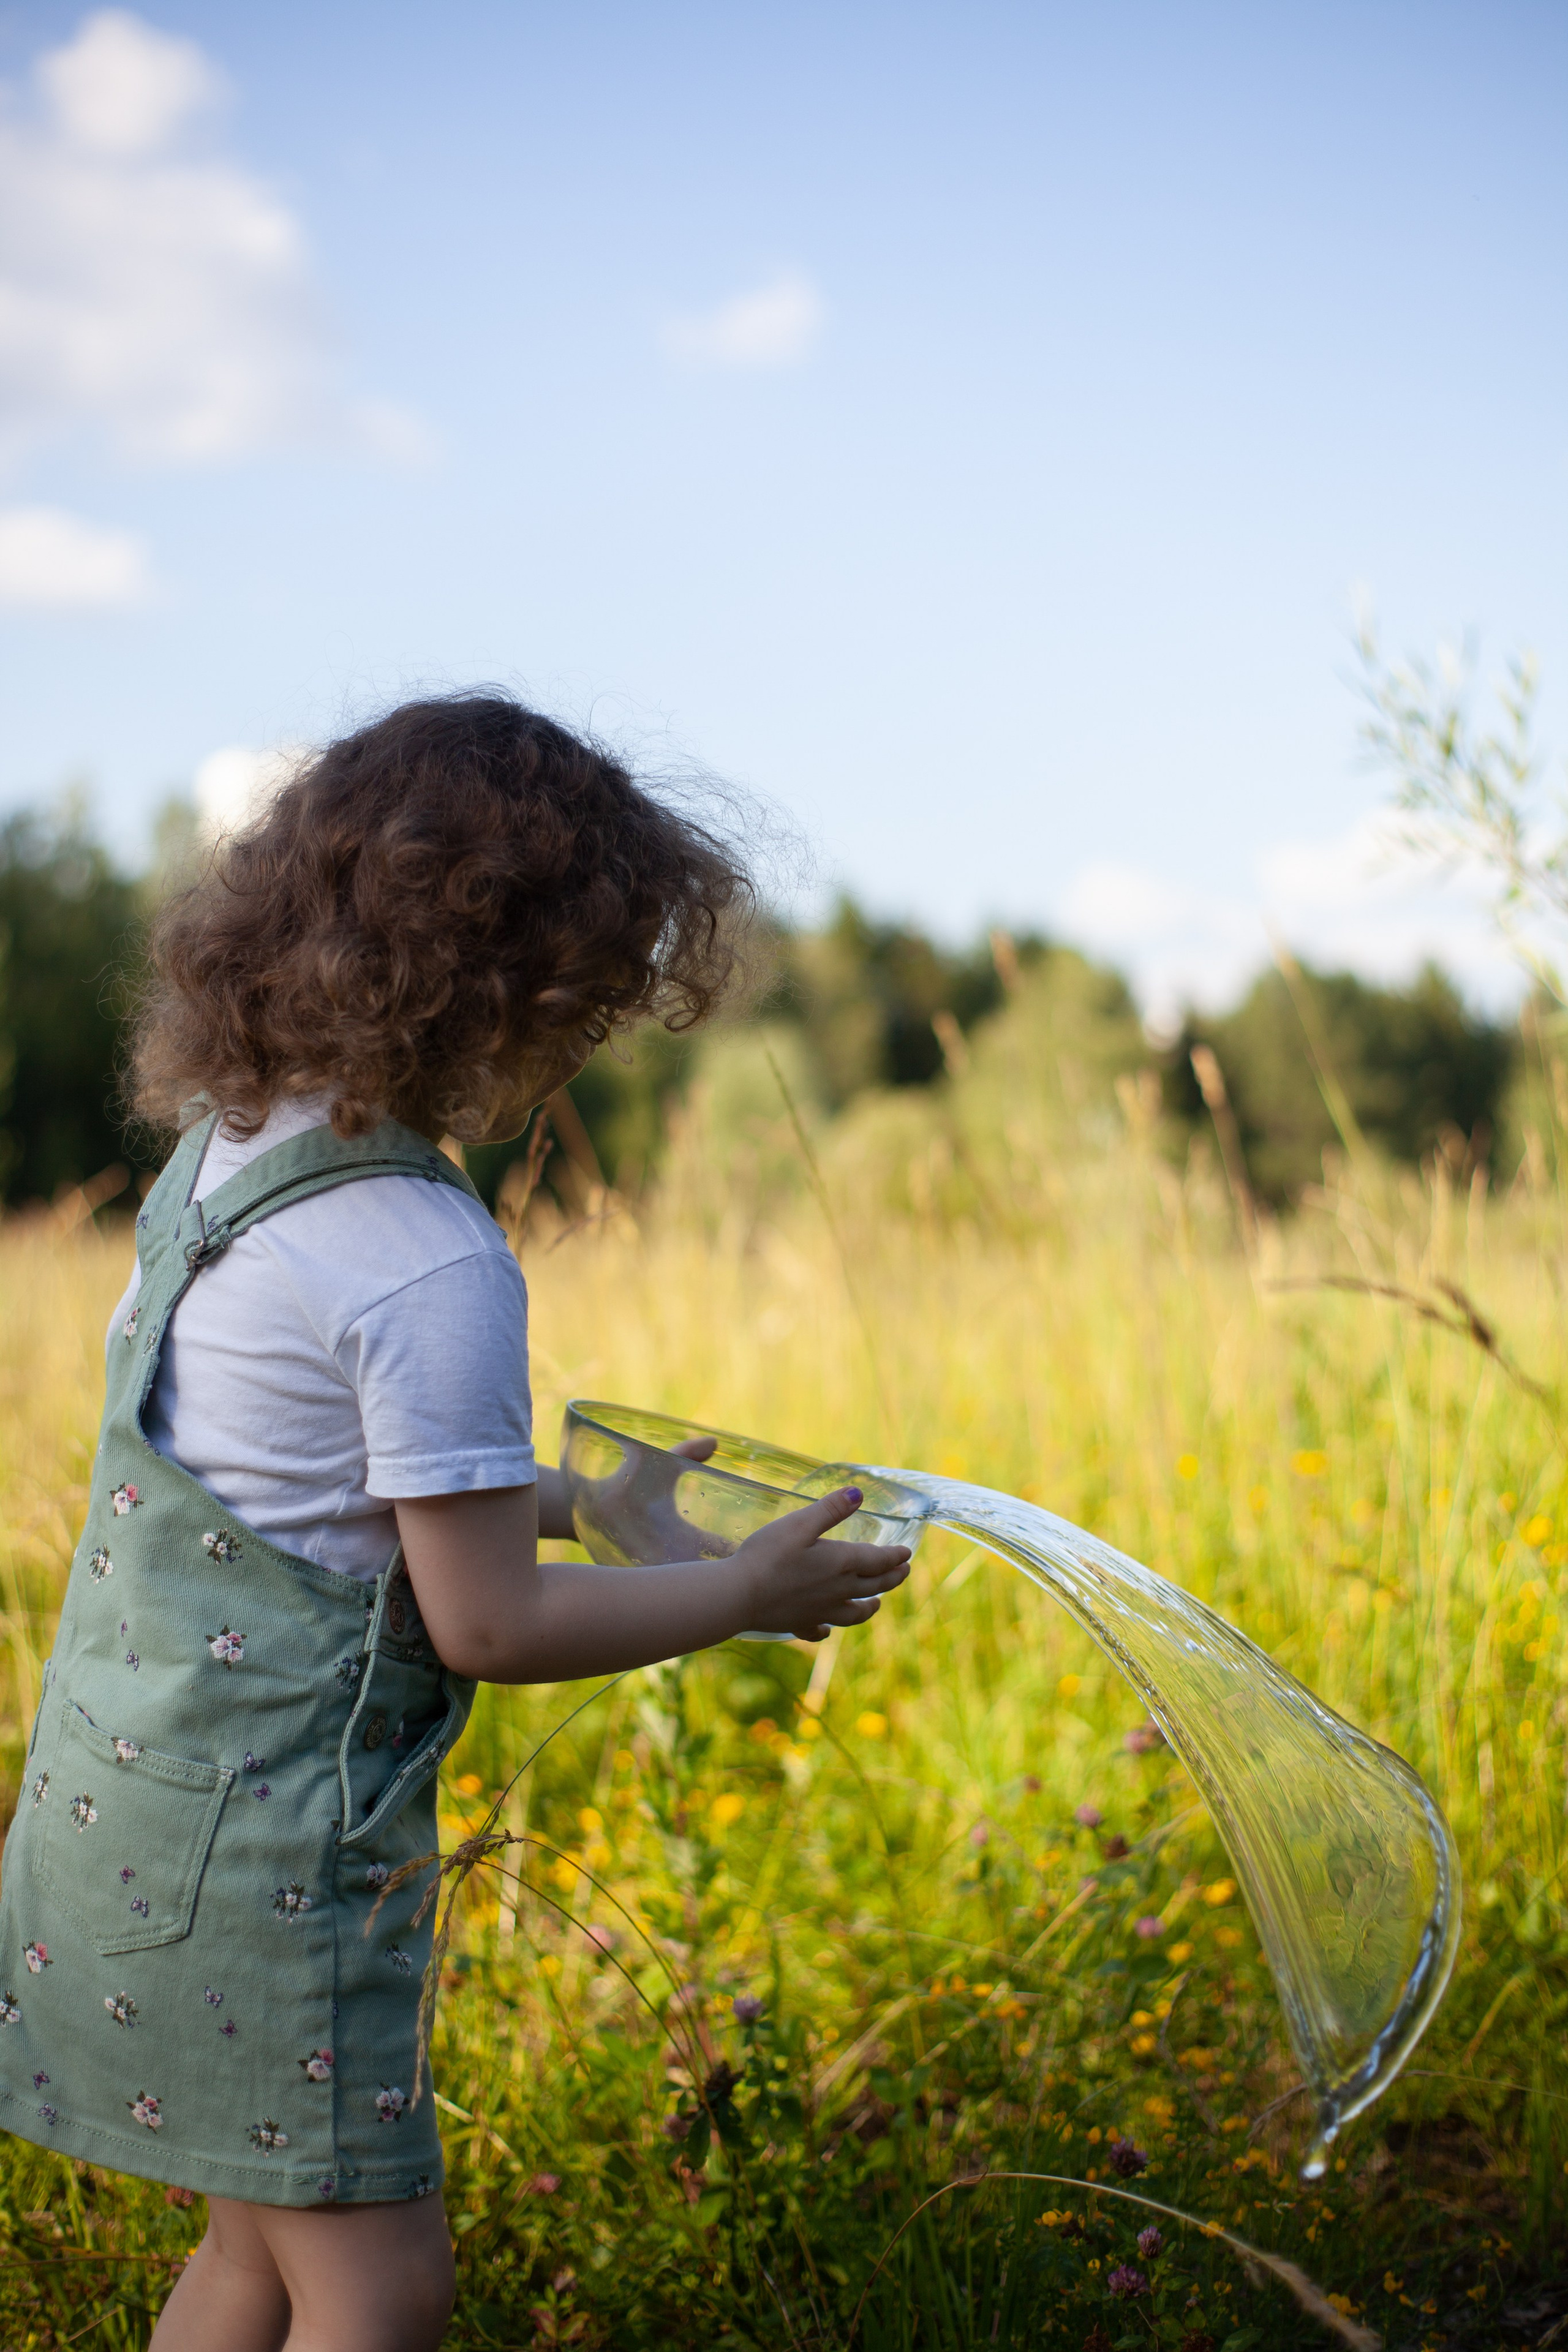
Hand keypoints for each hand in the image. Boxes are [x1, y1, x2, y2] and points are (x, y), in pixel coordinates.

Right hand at [734, 1485, 910, 1641]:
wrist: (739, 1595)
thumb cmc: (768, 1555)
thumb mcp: (800, 1523)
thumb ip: (830, 1509)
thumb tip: (858, 1494)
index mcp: (841, 1564)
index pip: (879, 1560)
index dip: (895, 1555)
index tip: (907, 1553)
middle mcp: (838, 1591)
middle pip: (874, 1586)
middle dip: (892, 1578)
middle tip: (904, 1571)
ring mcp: (820, 1611)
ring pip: (855, 1613)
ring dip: (869, 1607)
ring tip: (876, 1604)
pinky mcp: (800, 1624)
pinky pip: (820, 1629)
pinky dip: (828, 1629)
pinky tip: (827, 1629)